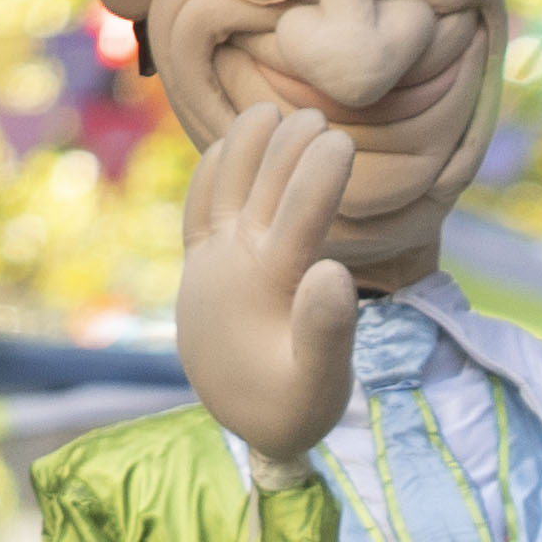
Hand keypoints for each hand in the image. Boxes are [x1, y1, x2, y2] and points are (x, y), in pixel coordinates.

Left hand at [175, 104, 362, 470]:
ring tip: (275, 112)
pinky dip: (211, 170)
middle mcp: (230, 264)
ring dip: (246, 145)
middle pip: (260, 186)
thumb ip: (326, 330)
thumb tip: (333, 270)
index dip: (320, 174)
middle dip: (290, 146)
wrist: (242, 429)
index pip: (295, 215)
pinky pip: (197, 205)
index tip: (344, 140)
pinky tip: (227, 145)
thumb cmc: (294, 406)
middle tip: (321, 118)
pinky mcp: (197, 265)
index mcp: (265, 286)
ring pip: (221, 184)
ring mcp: (207, 261)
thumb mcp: (321, 384)